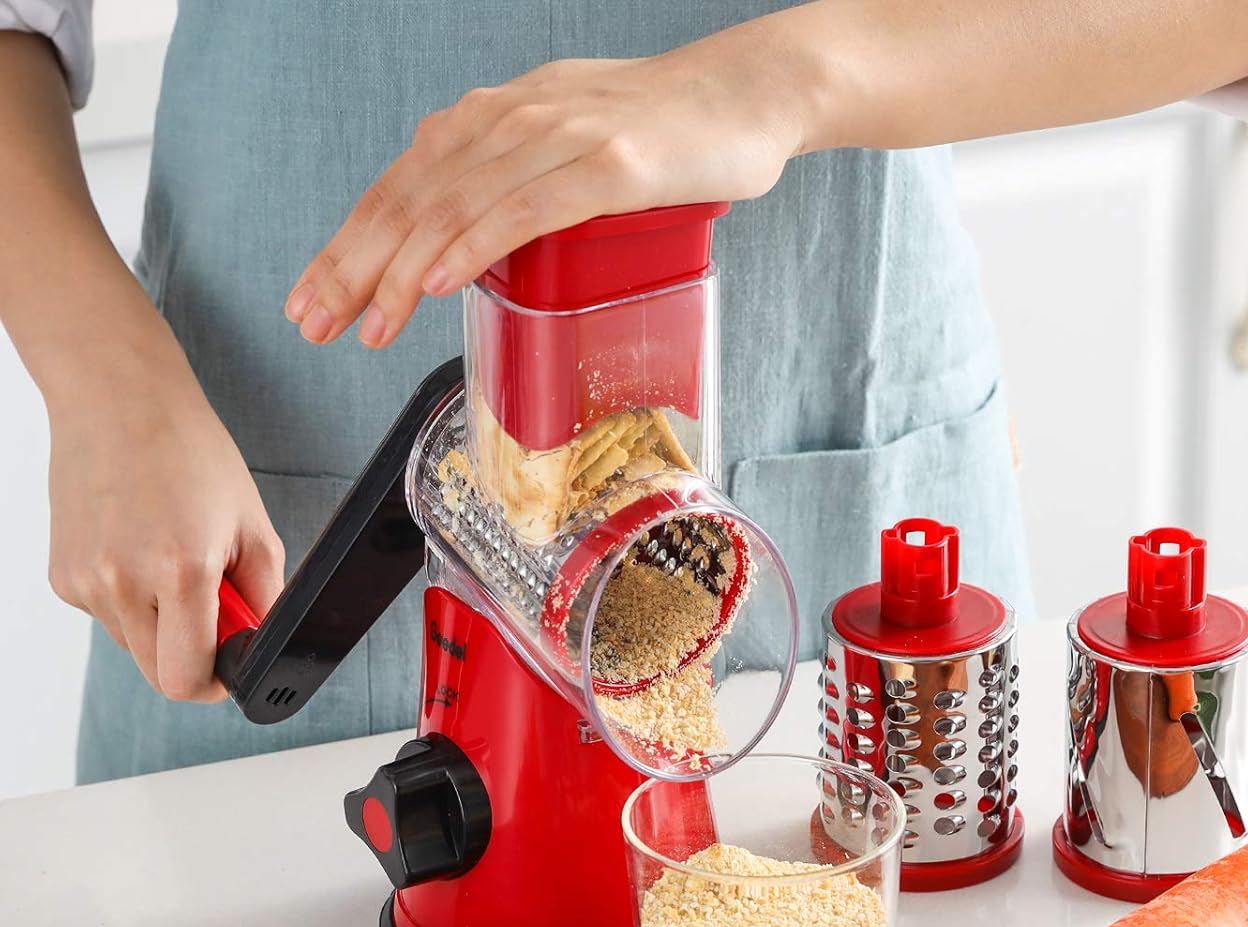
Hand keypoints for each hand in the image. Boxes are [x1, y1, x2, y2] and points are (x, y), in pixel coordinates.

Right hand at [47, 374, 284, 701]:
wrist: (118, 402)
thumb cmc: (189, 454)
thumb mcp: (252, 527)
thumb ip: (264, 600)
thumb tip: (262, 647)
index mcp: (180, 572)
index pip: (187, 680)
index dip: (215, 684)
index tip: (228, 669)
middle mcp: (123, 583)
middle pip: (160, 674)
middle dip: (192, 656)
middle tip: (211, 611)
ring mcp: (85, 581)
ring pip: (135, 646)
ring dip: (163, 625)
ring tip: (174, 563)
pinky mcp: (62, 576)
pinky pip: (109, 616)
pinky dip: (132, 600)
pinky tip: (140, 550)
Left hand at [285, 27, 824, 348]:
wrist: (750, 95)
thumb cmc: (668, 134)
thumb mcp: (574, 150)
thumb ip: (521, 185)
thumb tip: (476, 242)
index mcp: (497, 117)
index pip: (403, 184)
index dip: (350, 242)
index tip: (313, 296)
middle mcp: (513, 118)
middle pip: (412, 197)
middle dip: (353, 265)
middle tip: (312, 322)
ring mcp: (559, 138)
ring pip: (456, 207)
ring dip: (398, 271)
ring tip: (363, 324)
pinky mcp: (609, 166)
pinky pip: (524, 210)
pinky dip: (471, 246)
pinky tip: (432, 281)